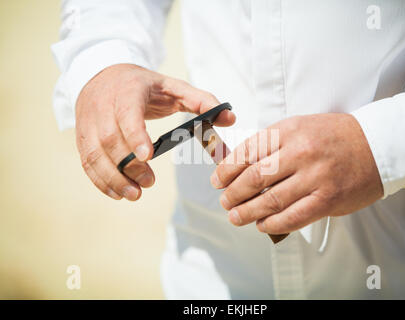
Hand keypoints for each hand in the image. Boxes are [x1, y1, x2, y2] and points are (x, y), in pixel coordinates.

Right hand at [76, 64, 234, 200]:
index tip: (147, 156)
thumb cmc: (142, 85)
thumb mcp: (172, 86)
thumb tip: (230, 117)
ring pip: (95, 154)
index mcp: (128, 91)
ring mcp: (89, 122)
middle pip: (111, 139)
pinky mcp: (82, 136)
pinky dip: (99, 180)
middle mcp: (103, 106)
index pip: (127, 113)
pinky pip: (86, 162)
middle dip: (129, 165)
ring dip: (113, 178)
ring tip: (133, 195)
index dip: (135, 135)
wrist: (102, 74)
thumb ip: (201, 100)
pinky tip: (116, 193)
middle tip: (149, 183)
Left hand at [211, 113, 382, 233]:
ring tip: (236, 216)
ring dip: (247, 212)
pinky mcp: (328, 200)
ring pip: (270, 200)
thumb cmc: (336, 136)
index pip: (247, 151)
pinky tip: (262, 225)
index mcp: (290, 130)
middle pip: (254, 177)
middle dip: (233, 193)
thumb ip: (273, 143)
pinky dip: (272, 224)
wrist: (378, 144)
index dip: (227, 169)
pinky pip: (292, 217)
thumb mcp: (301, 126)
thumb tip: (242, 165)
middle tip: (224, 201)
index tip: (218, 180)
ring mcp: (315, 177)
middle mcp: (300, 152)